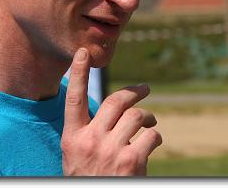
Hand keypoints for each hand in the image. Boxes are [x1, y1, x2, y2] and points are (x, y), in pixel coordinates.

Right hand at [61, 48, 161, 175]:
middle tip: (144, 90)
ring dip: (148, 118)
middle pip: (114, 102)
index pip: (73, 99)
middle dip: (133, 92)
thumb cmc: (88, 179)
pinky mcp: (132, 160)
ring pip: (136, 117)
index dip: (77, 73)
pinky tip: (153, 143)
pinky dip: (156, 138)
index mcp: (72, 138)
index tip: (82, 53)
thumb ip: (88, 133)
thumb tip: (112, 111)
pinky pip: (151, 137)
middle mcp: (90, 140)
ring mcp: (111, 150)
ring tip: (150, 124)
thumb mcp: (76, 156)